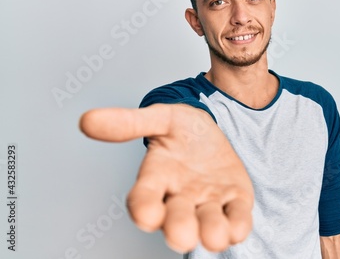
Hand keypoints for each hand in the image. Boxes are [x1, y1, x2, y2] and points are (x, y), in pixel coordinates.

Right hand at [79, 103, 253, 252]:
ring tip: (215, 234)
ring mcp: (208, 202)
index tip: (145, 215)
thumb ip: (129, 122)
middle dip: (178, 229)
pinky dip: (237, 225)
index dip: (142, 208)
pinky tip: (237, 224)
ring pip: (208, 226)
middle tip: (182, 237)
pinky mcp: (234, 202)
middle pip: (175, 220)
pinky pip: (237, 220)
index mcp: (157, 178)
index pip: (142, 199)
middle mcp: (180, 197)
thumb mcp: (161, 117)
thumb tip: (87, 120)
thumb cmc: (183, 129)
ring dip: (211, 233)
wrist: (214, 131)